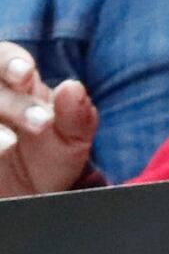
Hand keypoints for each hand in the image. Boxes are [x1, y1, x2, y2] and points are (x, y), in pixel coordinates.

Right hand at [0, 39, 95, 196]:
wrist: (27, 195)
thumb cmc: (49, 157)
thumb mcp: (70, 140)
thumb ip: (76, 115)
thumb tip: (73, 87)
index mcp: (15, 83)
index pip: (5, 58)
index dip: (11, 62)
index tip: (26, 75)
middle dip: (10, 100)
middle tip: (40, 123)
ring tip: (9, 145)